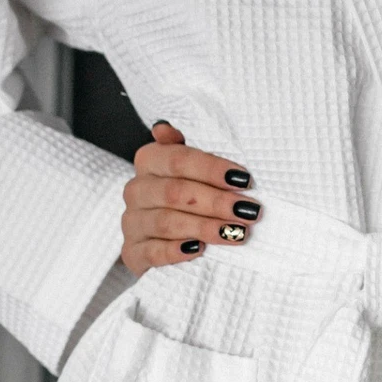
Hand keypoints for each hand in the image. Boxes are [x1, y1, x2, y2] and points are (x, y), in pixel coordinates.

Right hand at [120, 122, 260, 277]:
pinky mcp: (133, 252)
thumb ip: (187, 151)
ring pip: (166, 222)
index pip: (178, 159)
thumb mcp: (192, 172)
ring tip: (236, 233)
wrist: (160, 242)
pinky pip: (152, 252)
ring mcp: (132, 222)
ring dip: (205, 227)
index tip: (245, 180)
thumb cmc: (187, 200)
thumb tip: (165, 128)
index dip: (213, 169)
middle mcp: (137, 190)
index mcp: (150, 162)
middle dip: (217, 202)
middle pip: (175, 192)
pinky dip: (176, 251)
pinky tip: (199, 250)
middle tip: (249, 211)